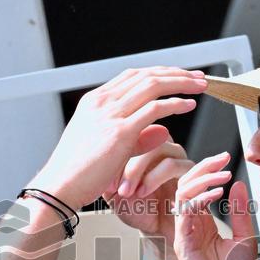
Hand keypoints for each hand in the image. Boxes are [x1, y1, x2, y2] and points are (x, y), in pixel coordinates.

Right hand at [28, 67, 206, 209]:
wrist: (59, 187)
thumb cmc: (77, 173)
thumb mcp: (107, 148)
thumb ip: (136, 137)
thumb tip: (162, 130)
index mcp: (94, 102)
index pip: (132, 76)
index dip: (159, 73)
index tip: (178, 76)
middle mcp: (101, 102)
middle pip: (145, 74)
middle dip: (175, 72)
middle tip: (196, 76)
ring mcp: (110, 115)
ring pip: (153, 85)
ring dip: (180, 82)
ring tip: (200, 85)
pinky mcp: (120, 132)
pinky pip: (154, 109)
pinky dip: (175, 103)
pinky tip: (189, 105)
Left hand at [104, 140, 190, 259]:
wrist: (157, 230)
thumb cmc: (137, 208)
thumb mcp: (113, 191)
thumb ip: (105, 172)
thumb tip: (92, 157)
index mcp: (142, 145)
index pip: (127, 134)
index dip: (113, 154)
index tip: (102, 178)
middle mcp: (160, 145)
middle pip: (142, 135)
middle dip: (124, 161)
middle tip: (112, 184)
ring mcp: (177, 155)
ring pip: (157, 147)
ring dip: (137, 169)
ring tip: (127, 191)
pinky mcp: (190, 170)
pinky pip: (173, 164)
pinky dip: (154, 178)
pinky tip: (143, 192)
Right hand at [172, 153, 256, 259]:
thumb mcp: (245, 238)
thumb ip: (240, 213)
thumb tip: (238, 185)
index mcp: (204, 224)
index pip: (200, 188)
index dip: (210, 171)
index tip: (227, 157)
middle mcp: (190, 226)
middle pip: (187, 186)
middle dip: (203, 168)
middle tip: (221, 158)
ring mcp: (184, 234)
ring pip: (182, 195)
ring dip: (202, 181)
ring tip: (221, 175)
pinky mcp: (182, 243)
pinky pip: (185, 214)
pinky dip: (200, 200)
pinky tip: (216, 195)